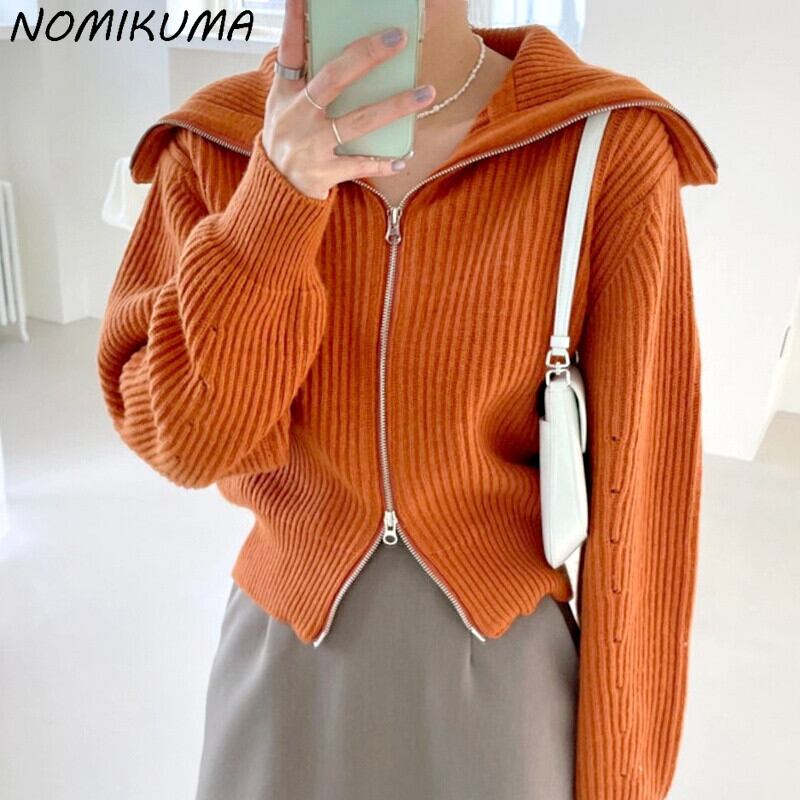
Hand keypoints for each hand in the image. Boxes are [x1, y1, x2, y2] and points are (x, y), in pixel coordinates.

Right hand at [261, 0, 435, 199]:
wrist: (277, 189)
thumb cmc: (288, 138)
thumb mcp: (285, 105)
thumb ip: (307, 79)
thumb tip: (347, 51)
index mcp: (285, 93)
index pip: (290, 49)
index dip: (294, 20)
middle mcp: (297, 115)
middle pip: (334, 78)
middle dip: (366, 56)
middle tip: (398, 37)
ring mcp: (311, 145)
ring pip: (358, 121)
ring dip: (395, 107)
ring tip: (426, 93)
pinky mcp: (324, 172)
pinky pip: (359, 164)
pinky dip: (381, 162)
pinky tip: (403, 158)